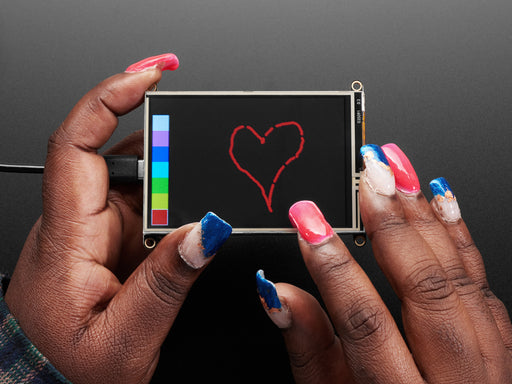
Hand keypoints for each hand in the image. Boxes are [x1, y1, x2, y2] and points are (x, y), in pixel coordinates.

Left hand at [4, 54, 230, 383]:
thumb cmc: (66, 373)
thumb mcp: (126, 339)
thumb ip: (168, 282)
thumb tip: (208, 229)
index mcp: (67, 241)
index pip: (75, 144)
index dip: (110, 98)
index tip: (150, 75)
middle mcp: (76, 226)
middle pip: (115, 156)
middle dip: (165, 150)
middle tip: (203, 154)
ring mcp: (93, 232)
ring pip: (137, 185)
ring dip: (173, 187)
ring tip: (199, 203)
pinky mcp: (108, 243)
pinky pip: (143, 209)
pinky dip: (171, 208)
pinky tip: (187, 224)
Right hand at [257, 144, 511, 382]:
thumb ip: (310, 350)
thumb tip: (278, 294)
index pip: (365, 322)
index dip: (333, 267)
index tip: (308, 222)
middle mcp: (457, 379)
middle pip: (425, 290)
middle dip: (392, 225)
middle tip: (368, 178)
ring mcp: (492, 363)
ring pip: (460, 278)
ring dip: (426, 217)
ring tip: (400, 173)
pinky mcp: (503, 345)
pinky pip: (483, 281)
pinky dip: (460, 236)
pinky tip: (442, 202)